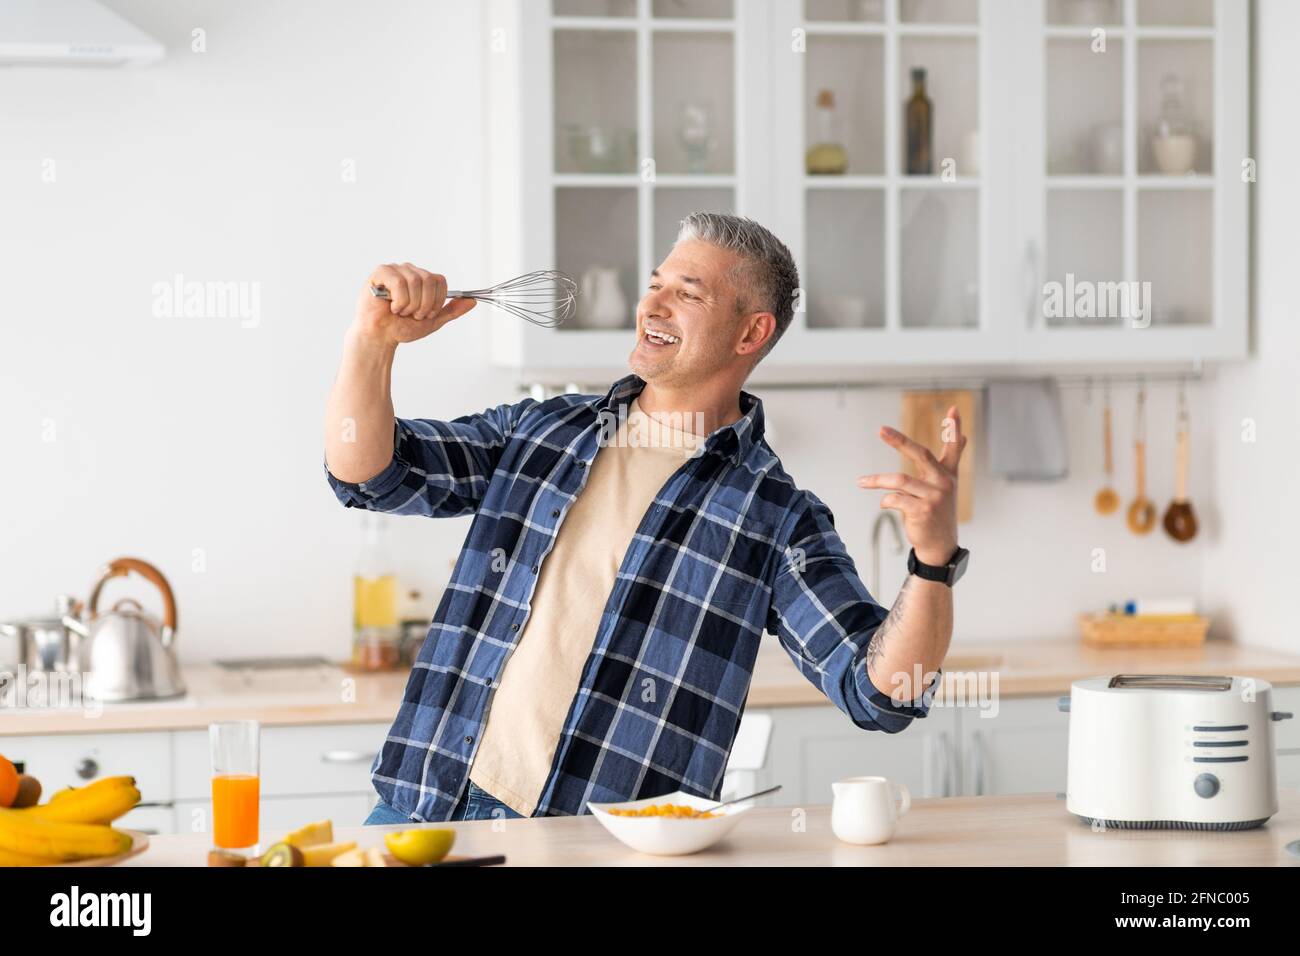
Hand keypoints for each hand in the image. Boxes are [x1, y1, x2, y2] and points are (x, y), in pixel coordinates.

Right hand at [353, 262, 476, 346]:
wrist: (381, 337)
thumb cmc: (402, 328)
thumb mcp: (433, 320)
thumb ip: (452, 310)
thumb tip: (472, 301)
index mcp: (422, 279)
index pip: (440, 281)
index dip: (436, 301)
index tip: (426, 314)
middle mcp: (409, 271)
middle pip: (429, 280)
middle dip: (424, 304)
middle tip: (413, 314)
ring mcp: (395, 270)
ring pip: (416, 282)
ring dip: (410, 305)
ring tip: (400, 311)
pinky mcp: (381, 273)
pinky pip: (399, 282)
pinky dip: (399, 300)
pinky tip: (392, 307)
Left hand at [857, 405, 966, 566]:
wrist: (939, 546)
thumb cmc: (938, 512)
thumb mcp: (946, 485)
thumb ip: (949, 460)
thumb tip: (964, 434)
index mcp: (948, 474)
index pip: (954, 447)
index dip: (954, 428)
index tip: (953, 409)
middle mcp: (944, 482)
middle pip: (920, 454)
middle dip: (899, 441)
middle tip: (881, 430)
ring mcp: (934, 497)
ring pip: (899, 480)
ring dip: (876, 480)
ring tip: (861, 481)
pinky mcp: (922, 511)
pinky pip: (894, 499)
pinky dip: (885, 500)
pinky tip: (884, 503)